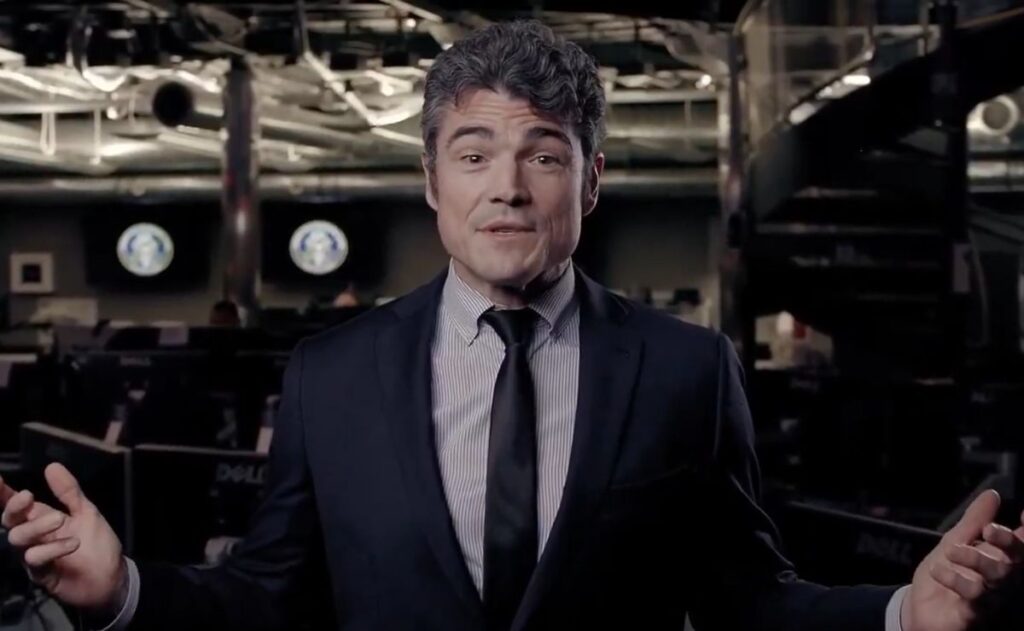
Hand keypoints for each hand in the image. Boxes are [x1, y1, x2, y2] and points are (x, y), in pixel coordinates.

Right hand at [1, 463, 127, 613]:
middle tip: (28, 496)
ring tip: (60, 519)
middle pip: (10, 521)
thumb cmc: (96, 544)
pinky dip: (52, 549)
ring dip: (36, 526)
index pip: (17, 505)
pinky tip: (73, 544)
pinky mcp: (42, 574)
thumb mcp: (86, 512)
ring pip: (18, 539)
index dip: (3, 493)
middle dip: (14, 507)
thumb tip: (51, 466)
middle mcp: (34, 536)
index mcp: (42, 518)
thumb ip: (69, 492)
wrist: (111, 576)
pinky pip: (35, 560)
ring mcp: (35, 555)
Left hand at [903, 490, 1023, 630]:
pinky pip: (974, 598)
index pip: (1021, 545)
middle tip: (989, 530)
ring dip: (976, 559)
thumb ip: (975, 521)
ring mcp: (993, 600)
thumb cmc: (945, 575)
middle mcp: (1003, 581)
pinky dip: (956, 579)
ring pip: (999, 578)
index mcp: (1001, 560)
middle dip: (1006, 541)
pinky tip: (938, 570)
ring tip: (952, 550)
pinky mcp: (976, 615)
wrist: (918, 608)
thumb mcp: (955, 541)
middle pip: (1016, 560)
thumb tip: (993, 494)